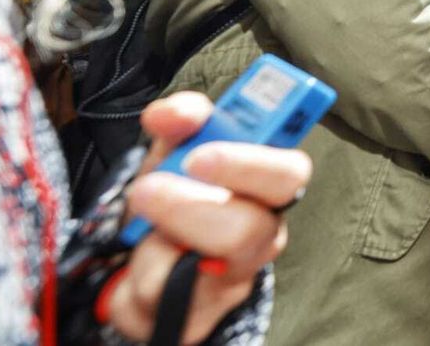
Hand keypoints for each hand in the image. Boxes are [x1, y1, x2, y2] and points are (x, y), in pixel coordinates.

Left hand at [109, 92, 309, 342]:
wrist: (142, 253)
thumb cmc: (177, 189)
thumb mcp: (176, 146)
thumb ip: (181, 119)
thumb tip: (172, 114)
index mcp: (268, 187)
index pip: (291, 173)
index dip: (253, 163)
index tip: (201, 153)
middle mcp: (264, 234)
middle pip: (251, 229)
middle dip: (194, 206)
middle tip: (151, 187)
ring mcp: (234, 280)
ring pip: (201, 269)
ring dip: (161, 236)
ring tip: (144, 216)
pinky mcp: (200, 316)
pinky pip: (166, 295)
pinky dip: (139, 269)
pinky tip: (144, 256)